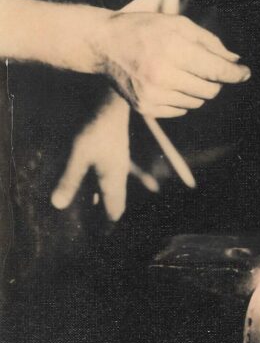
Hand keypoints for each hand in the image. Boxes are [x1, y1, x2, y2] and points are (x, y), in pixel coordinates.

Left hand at [50, 91, 130, 220]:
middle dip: (107, 214)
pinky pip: (110, 176)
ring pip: (113, 187)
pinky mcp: (114, 151)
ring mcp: (118, 161)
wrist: (112, 105)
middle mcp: (119, 173)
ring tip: (92, 208)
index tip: (102, 237)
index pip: (115, 209)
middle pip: (116, 200)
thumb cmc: (96, 131)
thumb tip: (57, 206)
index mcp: (113, 179)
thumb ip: (69, 180)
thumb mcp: (79, 156)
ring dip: (104, 199)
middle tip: (97, 227)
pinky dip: (102, 185)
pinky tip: (91, 182)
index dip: (108, 225)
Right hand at [94, 12, 249, 117]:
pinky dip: (182, 98)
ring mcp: (152, 95)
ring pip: (196, 102)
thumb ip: (209, 42)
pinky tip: (169, 82)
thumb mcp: (179, 25)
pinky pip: (180, 110)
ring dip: (198, 89)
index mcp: (173, 50)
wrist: (105, 44)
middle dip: (215, 80)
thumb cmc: (145, 29)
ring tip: (182, 71)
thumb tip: (234, 60)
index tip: (245, 73)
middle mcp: (162, 76)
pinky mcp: (145, 107)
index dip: (235, 73)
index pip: (216, 70)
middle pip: (210, 90)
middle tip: (208, 68)